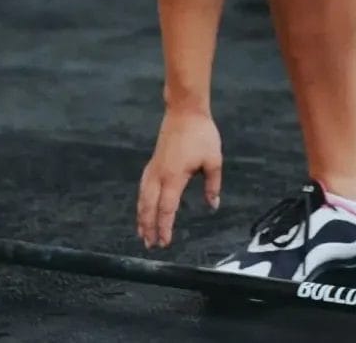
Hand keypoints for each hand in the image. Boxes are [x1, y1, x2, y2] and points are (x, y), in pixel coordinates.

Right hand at [135, 107, 221, 248]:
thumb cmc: (202, 134)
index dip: (165, 226)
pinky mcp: (153, 163)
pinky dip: (141, 202)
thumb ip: (212, 185)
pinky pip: (143, 187)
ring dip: (142, 217)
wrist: (185, 111)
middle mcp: (159, 175)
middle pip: (150, 206)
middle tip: (151, 245)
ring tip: (142, 233)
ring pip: (143, 198)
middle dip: (149, 227)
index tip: (165, 241)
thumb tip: (213, 205)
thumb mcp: (214, 161)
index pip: (167, 208)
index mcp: (174, 177)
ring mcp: (153, 168)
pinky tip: (142, 208)